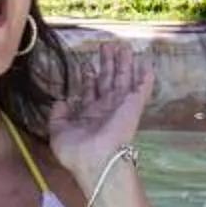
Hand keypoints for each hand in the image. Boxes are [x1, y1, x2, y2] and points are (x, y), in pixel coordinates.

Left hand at [45, 33, 151, 183]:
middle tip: (106, 46)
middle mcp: (106, 110)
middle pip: (108, 81)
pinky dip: (145, 79)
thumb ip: (58, 116)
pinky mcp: (134, 107)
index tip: (86, 64)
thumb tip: (61, 101)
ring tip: (124, 46)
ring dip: (124, 63)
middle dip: (107, 63)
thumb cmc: (76, 151)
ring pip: (123, 80)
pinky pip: (141, 90)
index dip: (89, 78)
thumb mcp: (58, 133)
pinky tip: (147, 65)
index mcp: (89, 116)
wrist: (96, 160)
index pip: (91, 92)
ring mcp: (121, 108)